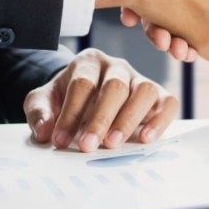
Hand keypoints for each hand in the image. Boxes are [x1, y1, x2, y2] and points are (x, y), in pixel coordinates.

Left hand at [24, 48, 179, 151]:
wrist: (85, 99)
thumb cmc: (65, 100)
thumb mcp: (44, 102)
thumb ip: (40, 113)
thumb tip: (45, 132)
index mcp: (88, 62)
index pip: (82, 84)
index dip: (70, 114)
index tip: (59, 140)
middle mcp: (117, 67)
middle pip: (114, 86)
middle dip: (100, 119)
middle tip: (87, 146)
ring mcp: (139, 79)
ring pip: (144, 91)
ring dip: (129, 119)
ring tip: (113, 144)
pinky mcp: (158, 95)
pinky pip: (168, 102)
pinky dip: (161, 120)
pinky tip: (146, 139)